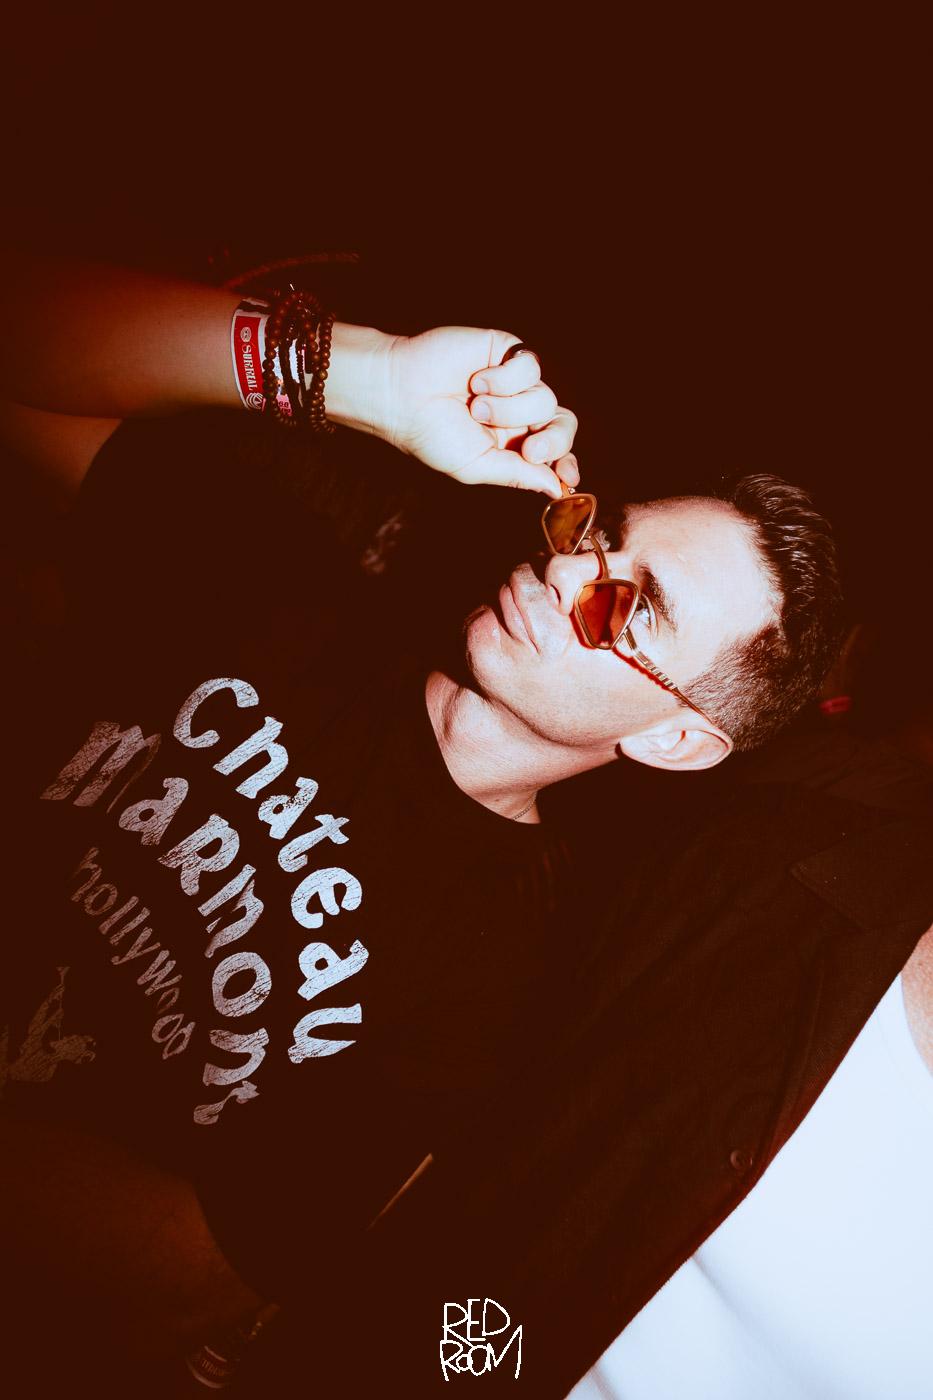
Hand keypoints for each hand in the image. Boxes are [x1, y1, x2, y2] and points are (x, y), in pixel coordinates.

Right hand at [380, 328, 578, 496]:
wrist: (402, 394)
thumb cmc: (432, 434)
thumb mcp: (477, 466)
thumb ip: (517, 474)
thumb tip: (555, 489)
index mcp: (513, 440)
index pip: (554, 450)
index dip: (565, 463)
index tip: (567, 477)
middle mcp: (519, 411)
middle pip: (563, 424)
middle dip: (553, 441)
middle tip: (530, 450)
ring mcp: (515, 381)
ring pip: (544, 399)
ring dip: (508, 409)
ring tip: (474, 406)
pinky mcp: (508, 351)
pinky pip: (529, 368)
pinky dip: (503, 379)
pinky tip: (477, 380)